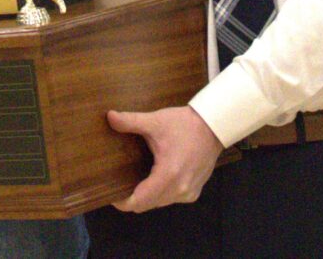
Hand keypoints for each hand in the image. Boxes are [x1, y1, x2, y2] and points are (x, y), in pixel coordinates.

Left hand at [108, 105, 222, 212]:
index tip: (111, 193)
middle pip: (147, 205)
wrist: (213, 126)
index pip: (139, 201)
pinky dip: (160, 193)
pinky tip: (153, 178)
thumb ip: (130, 121)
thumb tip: (109, 117)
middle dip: (132, 198)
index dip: (122, 202)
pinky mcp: (194, 192)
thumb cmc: (184, 124)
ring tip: (133, 180)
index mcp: (168, 175)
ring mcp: (188, 193)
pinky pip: (170, 199)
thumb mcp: (155, 121)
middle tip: (119, 183)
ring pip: (159, 203)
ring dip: (146, 196)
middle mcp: (179, 190)